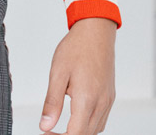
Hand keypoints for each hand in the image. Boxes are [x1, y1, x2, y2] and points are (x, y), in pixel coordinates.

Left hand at [39, 17, 116, 133]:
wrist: (96, 31)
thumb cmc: (76, 48)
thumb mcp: (57, 73)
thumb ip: (52, 102)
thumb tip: (45, 126)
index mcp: (87, 99)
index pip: (75, 134)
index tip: (45, 133)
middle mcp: (101, 103)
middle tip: (49, 131)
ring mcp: (108, 100)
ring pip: (95, 129)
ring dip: (79, 132)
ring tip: (61, 126)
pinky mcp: (110, 96)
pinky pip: (101, 119)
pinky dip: (89, 124)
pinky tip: (77, 116)